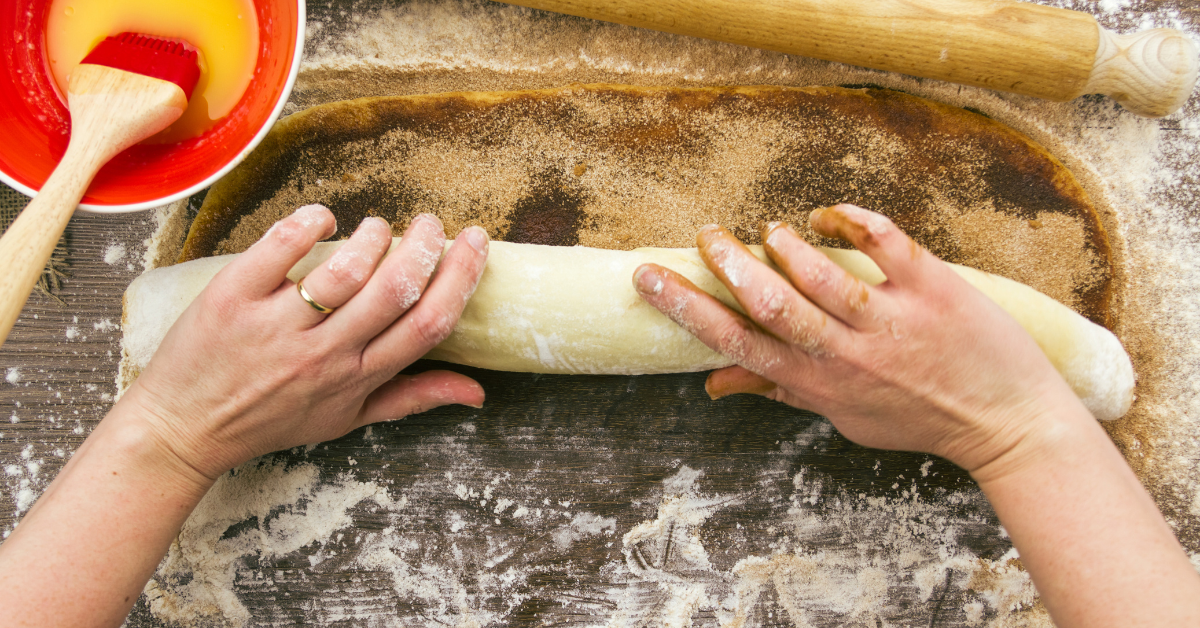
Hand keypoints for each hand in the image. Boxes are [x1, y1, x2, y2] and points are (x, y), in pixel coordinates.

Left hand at [119, 205, 488, 480]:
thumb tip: (477, 391)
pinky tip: (324, 218)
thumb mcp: (348, 419)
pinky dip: (309, 224)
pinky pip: (280, 249)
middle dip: (426, 244)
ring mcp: (277, 325)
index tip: (473, 243)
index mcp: (357, 378)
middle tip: (430, 222)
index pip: (428, 324)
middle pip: (395, 289)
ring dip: (373, 236)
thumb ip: (413, 398)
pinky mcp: (234, 298)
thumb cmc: (271, 421)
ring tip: (377, 226)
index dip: (460, 277)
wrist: (185, 428)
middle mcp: (323, 354)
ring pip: (345, 269)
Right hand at [633, 203, 1083, 475]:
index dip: (686, 309)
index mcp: (816, 383)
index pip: (735, 344)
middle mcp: (845, 353)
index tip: (650, 278)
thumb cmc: (917, 418)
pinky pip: (884, 243)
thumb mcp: (841, 416)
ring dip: (783, 245)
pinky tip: (829, 214)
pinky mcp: (931, 289)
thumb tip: (715, 385)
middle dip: (726, 264)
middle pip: (768, 303)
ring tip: (766, 231)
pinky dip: (851, 220)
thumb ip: (779, 391)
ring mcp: (889, 321)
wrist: (1006, 424)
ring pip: (819, 273)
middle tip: (704, 235)